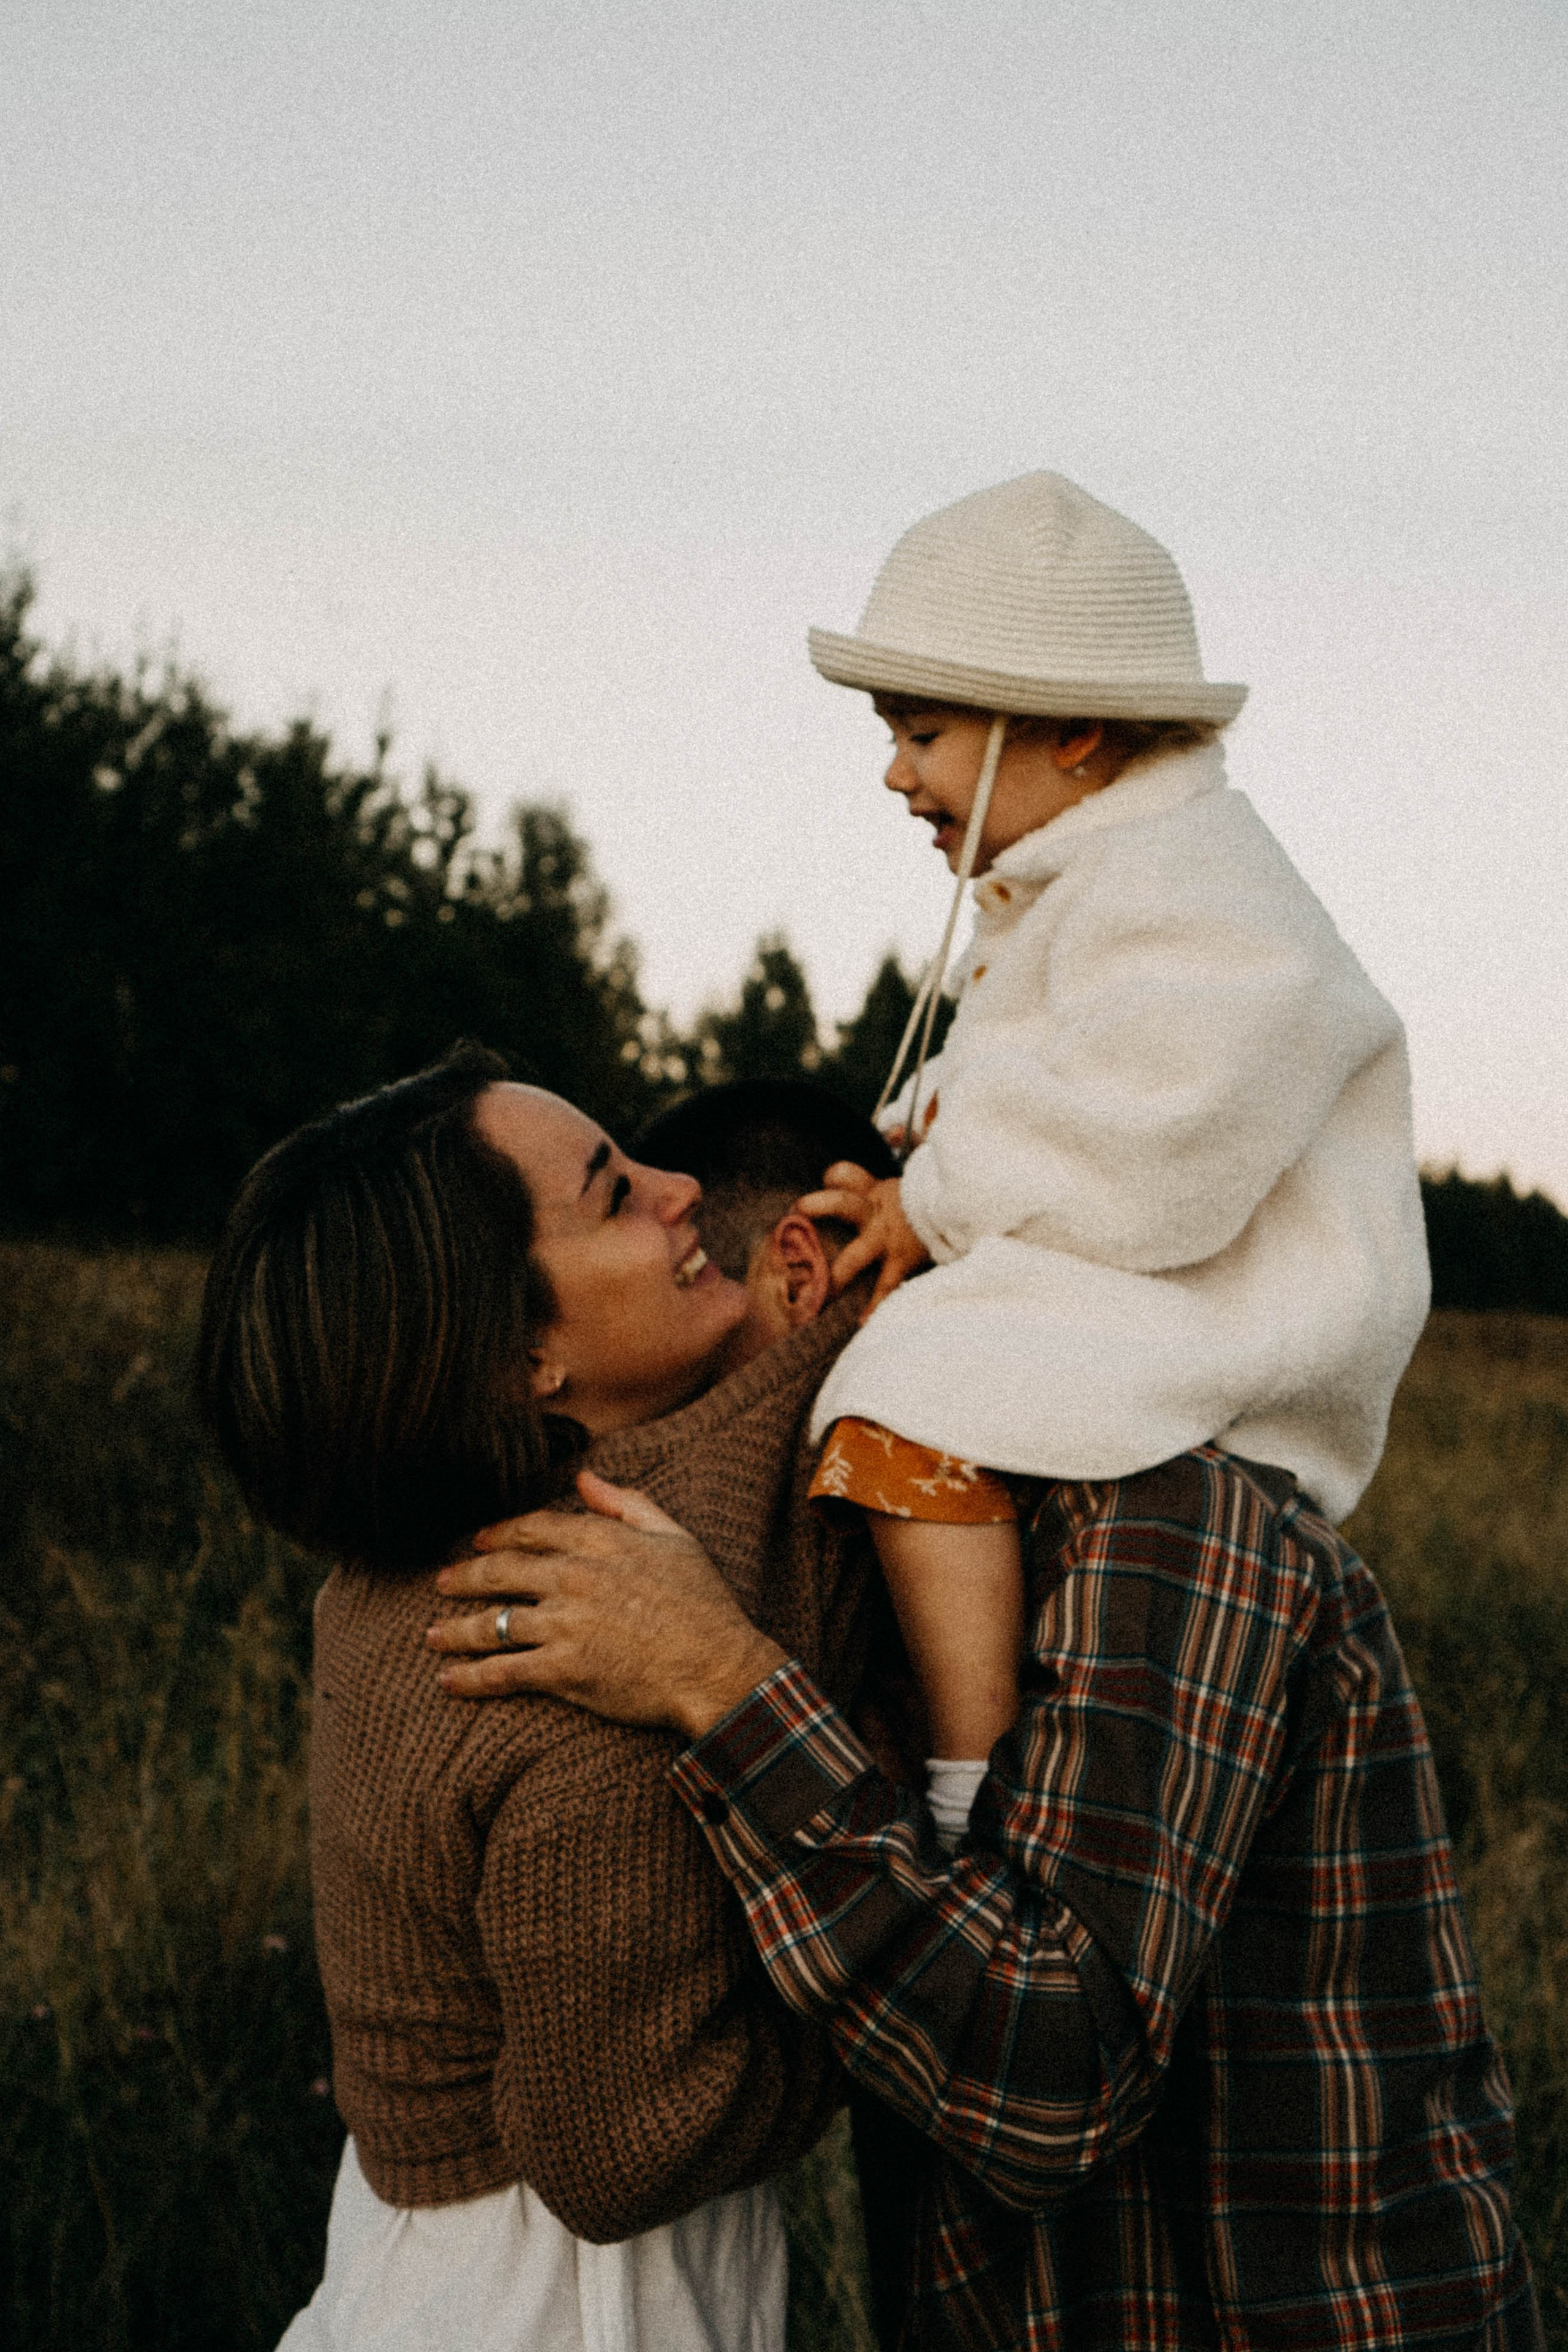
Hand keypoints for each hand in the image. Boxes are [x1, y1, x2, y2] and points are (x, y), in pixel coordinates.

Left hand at [427, 1470, 785, 1740]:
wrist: (716, 1664)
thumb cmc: (703, 1603)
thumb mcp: (674, 1536)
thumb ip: (625, 1503)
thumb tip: (583, 1479)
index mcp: (600, 1541)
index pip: (533, 1528)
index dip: (500, 1533)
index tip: (479, 1540)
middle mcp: (574, 1577)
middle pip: (502, 1570)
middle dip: (466, 1576)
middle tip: (443, 1582)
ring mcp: (564, 1623)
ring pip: (494, 1622)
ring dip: (457, 1629)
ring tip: (434, 1634)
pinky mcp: (562, 1669)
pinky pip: (504, 1671)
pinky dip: (472, 1677)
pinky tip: (449, 1681)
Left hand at [792, 1163, 930, 1318]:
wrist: (959, 1215)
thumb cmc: (913, 1208)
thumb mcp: (887, 1189)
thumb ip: (858, 1186)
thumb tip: (826, 1180)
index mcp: (869, 1194)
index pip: (843, 1176)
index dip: (829, 1179)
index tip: (803, 1201)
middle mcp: (874, 1213)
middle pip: (842, 1202)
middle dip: (818, 1206)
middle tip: (795, 1214)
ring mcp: (887, 1239)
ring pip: (856, 1254)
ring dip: (835, 1275)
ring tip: (817, 1296)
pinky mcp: (902, 1260)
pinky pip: (886, 1284)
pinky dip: (875, 1304)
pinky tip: (862, 1322)